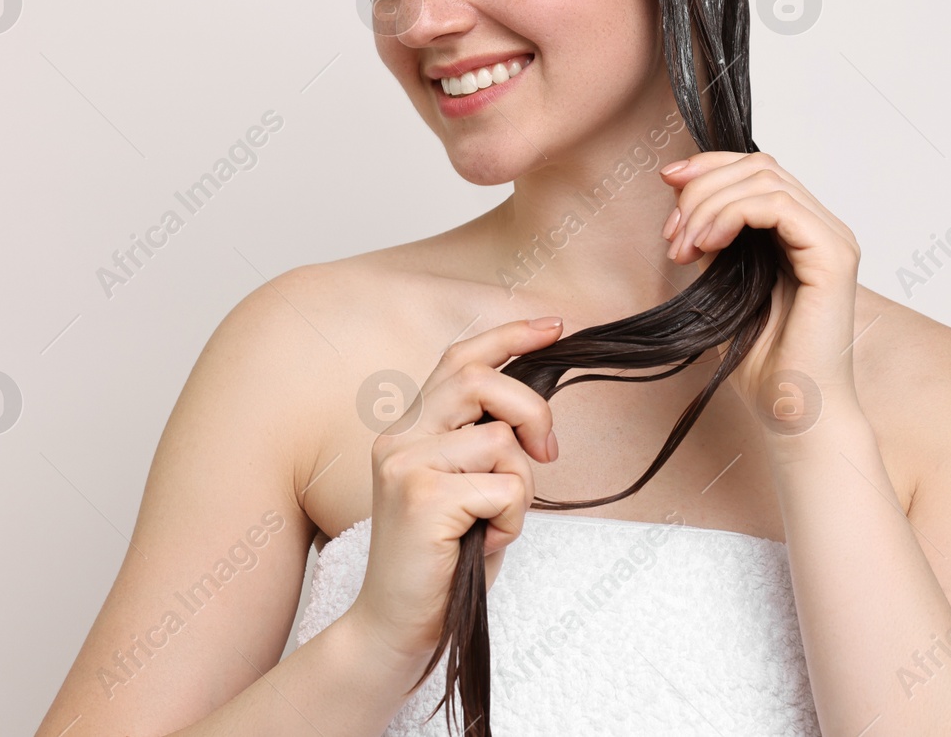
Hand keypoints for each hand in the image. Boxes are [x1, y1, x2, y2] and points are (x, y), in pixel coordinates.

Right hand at [347, 317, 562, 672]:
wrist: (396, 625)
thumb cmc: (440, 561)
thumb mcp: (466, 488)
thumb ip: (484, 444)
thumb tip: (534, 414)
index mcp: (410, 428)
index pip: (460, 359)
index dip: (510, 335)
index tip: (555, 325)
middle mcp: (400, 436)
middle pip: (480, 380)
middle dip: (531, 410)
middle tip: (548, 454)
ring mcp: (406, 464)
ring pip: (501, 442)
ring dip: (520, 489)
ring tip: (492, 524)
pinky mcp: (422, 496)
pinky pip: (504, 488)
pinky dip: (512, 520)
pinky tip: (481, 543)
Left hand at [660, 151, 863, 434]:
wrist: (794, 412)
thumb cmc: (764, 364)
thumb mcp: (723, 287)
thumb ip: (714, 242)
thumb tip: (683, 202)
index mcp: (801, 233)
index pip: (758, 170)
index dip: (710, 166)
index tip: (667, 182)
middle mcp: (822, 229)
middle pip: (759, 166)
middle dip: (703, 187)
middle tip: (672, 234)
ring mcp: (833, 239)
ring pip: (765, 179)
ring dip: (709, 205)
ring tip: (683, 248)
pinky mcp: (833, 256)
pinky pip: (778, 205)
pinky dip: (731, 214)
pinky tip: (706, 245)